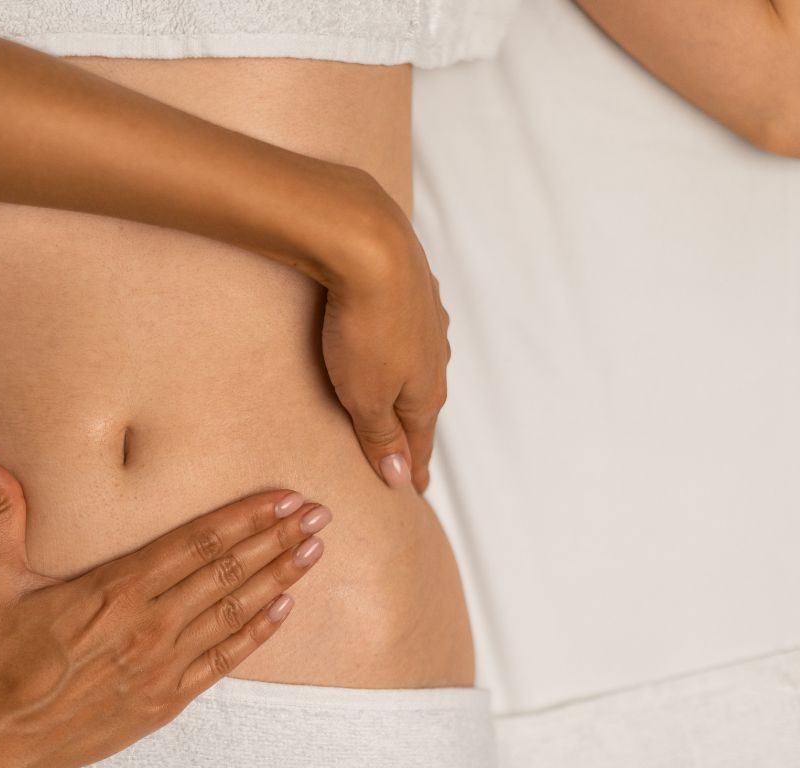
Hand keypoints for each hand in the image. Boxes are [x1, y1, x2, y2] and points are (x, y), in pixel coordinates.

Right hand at [0, 453, 330, 767]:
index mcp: (114, 588)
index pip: (195, 542)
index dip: (245, 517)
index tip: (282, 497)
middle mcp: (147, 623)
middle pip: (226, 571)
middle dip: (277, 539)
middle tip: (319, 513)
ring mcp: (161, 664)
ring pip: (233, 612)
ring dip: (278, 577)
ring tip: (314, 550)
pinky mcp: (165, 699)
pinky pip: (223, 660)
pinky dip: (256, 633)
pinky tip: (284, 609)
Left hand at [311, 168, 450, 493]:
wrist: (370, 246)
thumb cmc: (364, 326)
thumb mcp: (364, 396)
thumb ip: (381, 437)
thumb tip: (401, 478)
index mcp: (424, 392)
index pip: (419, 444)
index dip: (413, 469)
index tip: (414, 491)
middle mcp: (435, 358)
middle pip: (422, 405)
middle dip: (414, 431)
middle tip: (409, 455)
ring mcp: (428, 321)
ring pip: (419, 365)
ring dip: (409, 386)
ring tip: (401, 402)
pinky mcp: (414, 289)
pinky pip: (408, 330)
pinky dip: (402, 347)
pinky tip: (397, 343)